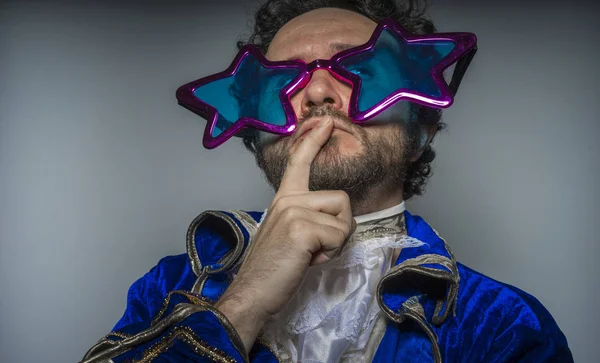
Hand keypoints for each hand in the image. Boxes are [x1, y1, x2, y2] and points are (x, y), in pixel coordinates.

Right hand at [215, 117, 355, 351]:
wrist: (251, 293)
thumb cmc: (271, 270)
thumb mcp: (288, 235)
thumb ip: (306, 218)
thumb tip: (337, 221)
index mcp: (283, 199)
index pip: (299, 162)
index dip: (314, 140)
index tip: (326, 122)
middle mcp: (287, 198)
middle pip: (341, 200)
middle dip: (338, 229)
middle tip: (315, 249)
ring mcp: (293, 210)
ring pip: (343, 218)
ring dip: (335, 243)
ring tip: (310, 255)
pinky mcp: (301, 226)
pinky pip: (339, 236)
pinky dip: (330, 254)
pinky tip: (308, 261)